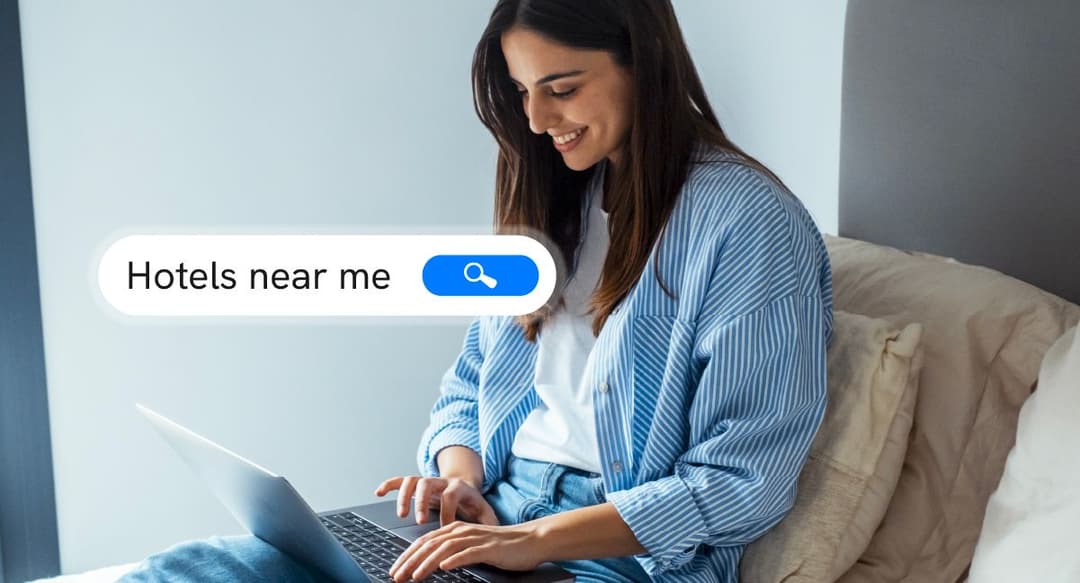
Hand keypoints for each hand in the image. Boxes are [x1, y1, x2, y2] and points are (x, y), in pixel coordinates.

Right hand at [374, 475, 498, 526]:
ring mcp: (427, 481)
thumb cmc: (471, 502)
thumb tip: (495, 534)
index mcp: (458, 488)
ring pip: (412, 481)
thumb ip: (488, 522)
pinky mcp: (416, 484)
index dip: (447, 511)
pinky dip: (389, 485)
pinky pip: (400, 480)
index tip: (444, 528)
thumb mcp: (483, 510)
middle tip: (420, 522)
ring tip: (400, 514)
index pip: (451, 495)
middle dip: (422, 502)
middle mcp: (440, 482)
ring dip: (404, 496)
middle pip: (428, 484)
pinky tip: (378, 493)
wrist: (464, 484)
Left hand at [388, 521, 545, 581]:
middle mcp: (462, 531)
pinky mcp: (488, 548)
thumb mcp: (473, 546)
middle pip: (429, 544)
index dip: (407, 556)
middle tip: (396, 576)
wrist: (531, 540)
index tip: (395, 570)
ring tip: (414, 576)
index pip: (425, 542)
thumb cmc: (502, 547)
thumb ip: (454, 551)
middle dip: (410, 561)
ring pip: (444, 548)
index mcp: (456, 529)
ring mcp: (475, 538)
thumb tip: (434, 563)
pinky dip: (454, 559)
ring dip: (426, 563)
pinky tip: (444, 567)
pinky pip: (468, 553)